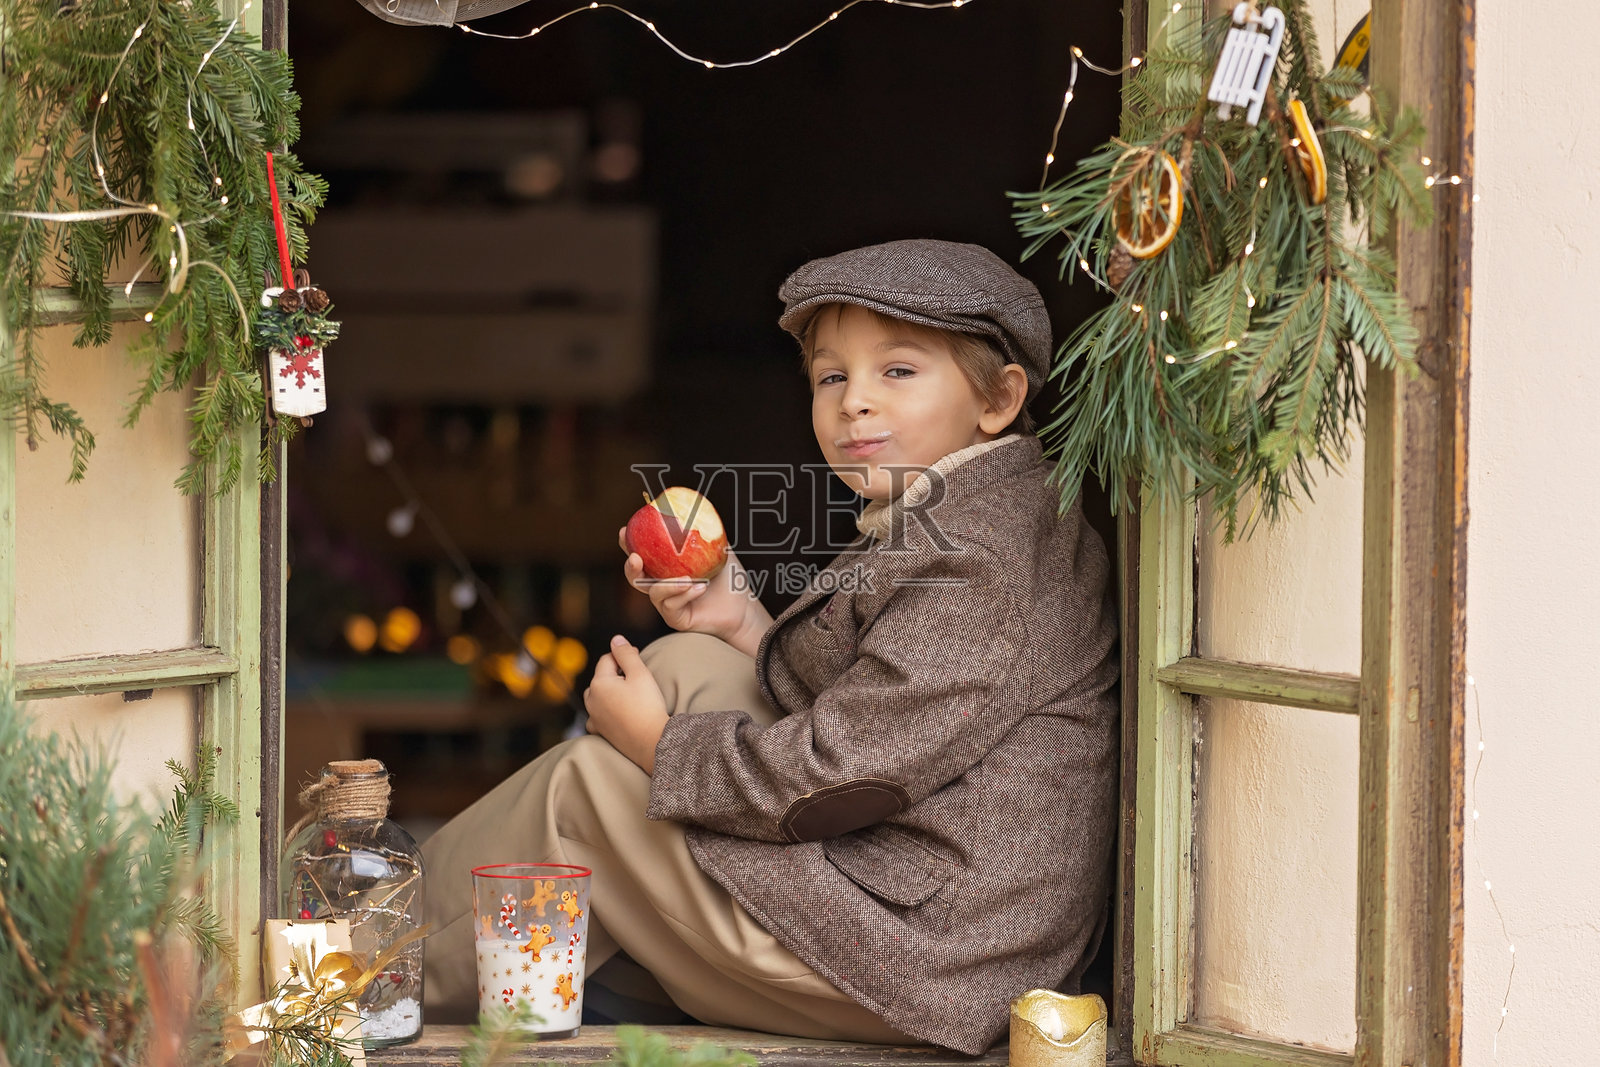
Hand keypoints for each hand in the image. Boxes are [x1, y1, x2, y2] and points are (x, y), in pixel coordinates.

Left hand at [583, 635, 668, 773]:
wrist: (652, 742)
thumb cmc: (648, 706)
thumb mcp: (640, 674)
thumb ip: (626, 654)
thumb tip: (616, 639)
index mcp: (599, 683)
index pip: (607, 659)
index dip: (624, 655)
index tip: (639, 657)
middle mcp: (591, 700)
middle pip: (600, 678)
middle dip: (614, 674)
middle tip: (635, 676)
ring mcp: (593, 718)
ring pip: (597, 697)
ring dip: (608, 692)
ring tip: (627, 694)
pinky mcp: (600, 733)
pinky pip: (597, 717)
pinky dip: (605, 712)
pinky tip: (617, 713)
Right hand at [617, 526, 771, 653]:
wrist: (744, 606)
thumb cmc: (730, 578)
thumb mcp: (717, 548)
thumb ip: (705, 530)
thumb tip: (695, 506)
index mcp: (666, 567)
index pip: (642, 553)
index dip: (628, 543)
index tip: (625, 531)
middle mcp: (662, 585)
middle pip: (635, 577)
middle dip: (630, 566)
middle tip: (635, 557)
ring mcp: (667, 603)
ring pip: (653, 593)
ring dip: (667, 584)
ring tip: (688, 579)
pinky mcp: (676, 618)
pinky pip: (670, 606)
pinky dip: (683, 595)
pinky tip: (700, 588)